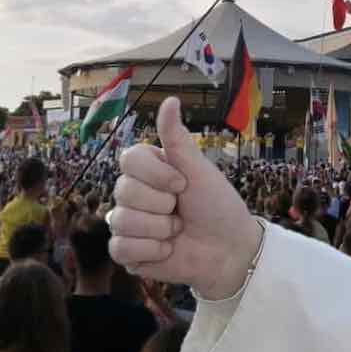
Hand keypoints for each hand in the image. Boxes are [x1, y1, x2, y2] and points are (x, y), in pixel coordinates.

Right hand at [108, 97, 260, 299]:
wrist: (229, 249)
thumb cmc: (217, 206)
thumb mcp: (199, 170)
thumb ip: (177, 138)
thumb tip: (170, 100)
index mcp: (148, 170)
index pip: (129, 159)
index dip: (157, 175)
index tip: (182, 184)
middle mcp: (134, 194)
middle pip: (123, 191)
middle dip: (162, 205)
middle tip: (181, 211)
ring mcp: (128, 223)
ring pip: (121, 221)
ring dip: (159, 229)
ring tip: (177, 231)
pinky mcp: (128, 252)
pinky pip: (121, 248)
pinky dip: (150, 251)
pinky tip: (167, 249)